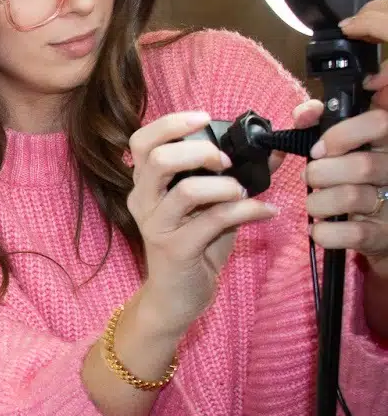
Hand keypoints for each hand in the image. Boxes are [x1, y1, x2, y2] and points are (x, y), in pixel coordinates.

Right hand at [126, 111, 280, 335]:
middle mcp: (143, 201)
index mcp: (146, 184)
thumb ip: (234, 176)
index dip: (170, 124)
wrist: (176, 296)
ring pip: (186, 191)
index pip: (141, 141)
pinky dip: (247, 211)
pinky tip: (266, 212)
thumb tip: (273, 146)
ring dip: (225, 185)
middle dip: (200, 151)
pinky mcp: (175, 250)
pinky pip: (213, 221)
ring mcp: (156, 226)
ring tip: (245, 191)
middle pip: (158, 159)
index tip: (204, 119)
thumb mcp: (210, 206)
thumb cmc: (194, 246)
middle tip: (226, 161)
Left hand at [303, 0, 387, 271]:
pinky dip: (327, 231)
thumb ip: (334, 123)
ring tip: (321, 202)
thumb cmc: (362, 189)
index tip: (325, 140)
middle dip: (327, 168)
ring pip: (349, 193)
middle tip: (319, 174)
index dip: (351, 129)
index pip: (380, 117)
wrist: (386, 244)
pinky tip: (324, 229)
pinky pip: (347, 231)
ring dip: (323, 199)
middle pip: (360, 158)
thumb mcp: (352, 150)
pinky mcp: (386, 236)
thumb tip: (307, 102)